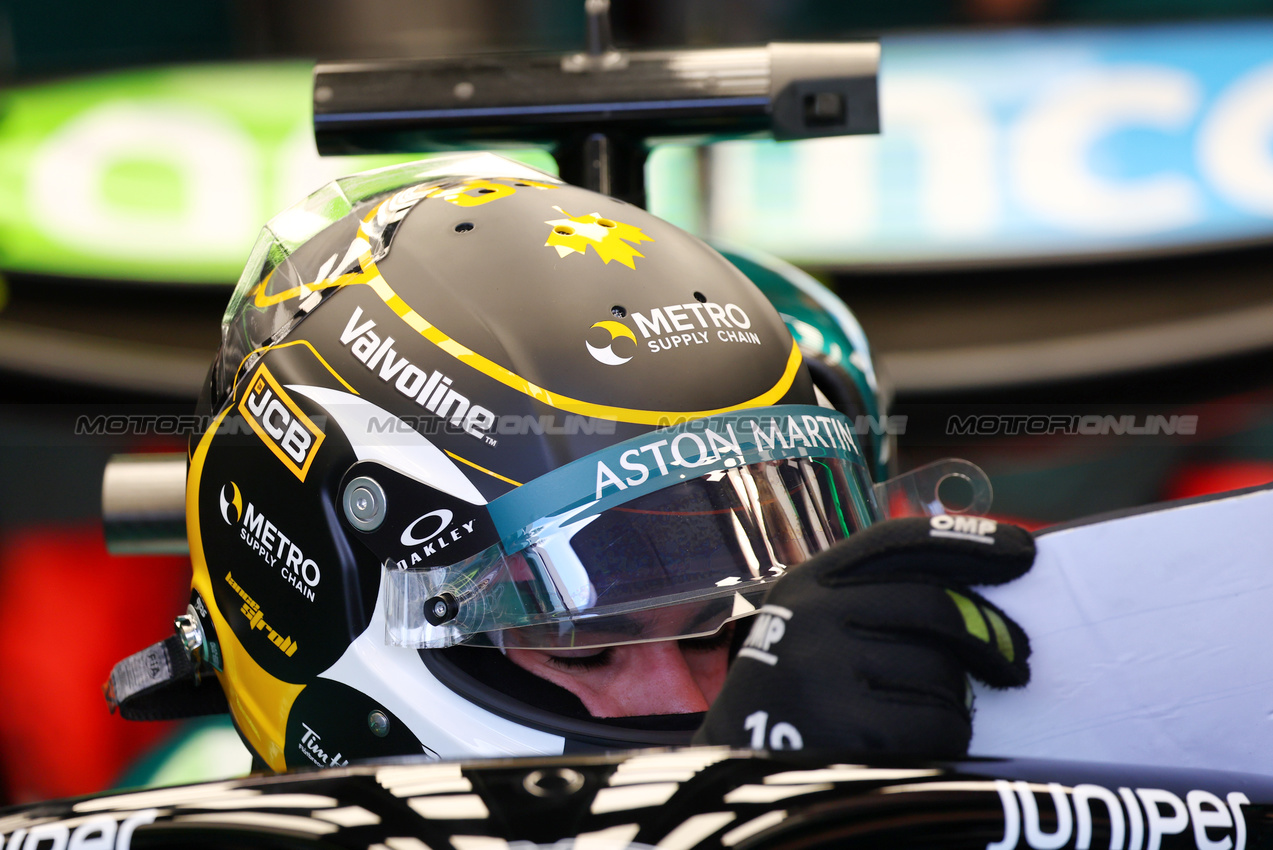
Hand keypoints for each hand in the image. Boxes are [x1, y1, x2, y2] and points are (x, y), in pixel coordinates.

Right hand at [694, 515, 1032, 755]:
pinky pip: (937, 724)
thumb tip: (983, 599)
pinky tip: (916, 746)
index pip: (897, 542)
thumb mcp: (816, 630)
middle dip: (991, 635)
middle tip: (1017, 661)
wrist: (739, 772)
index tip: (1022, 550)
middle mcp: (809, 616)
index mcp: (806, 583)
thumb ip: (877, 602)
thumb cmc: (799, 696)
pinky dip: (946, 739)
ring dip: (954, 701)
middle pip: (936, 607)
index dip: (967, 540)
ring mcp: (823, 670)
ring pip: (942, 673)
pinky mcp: (844, 727)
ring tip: (924, 717)